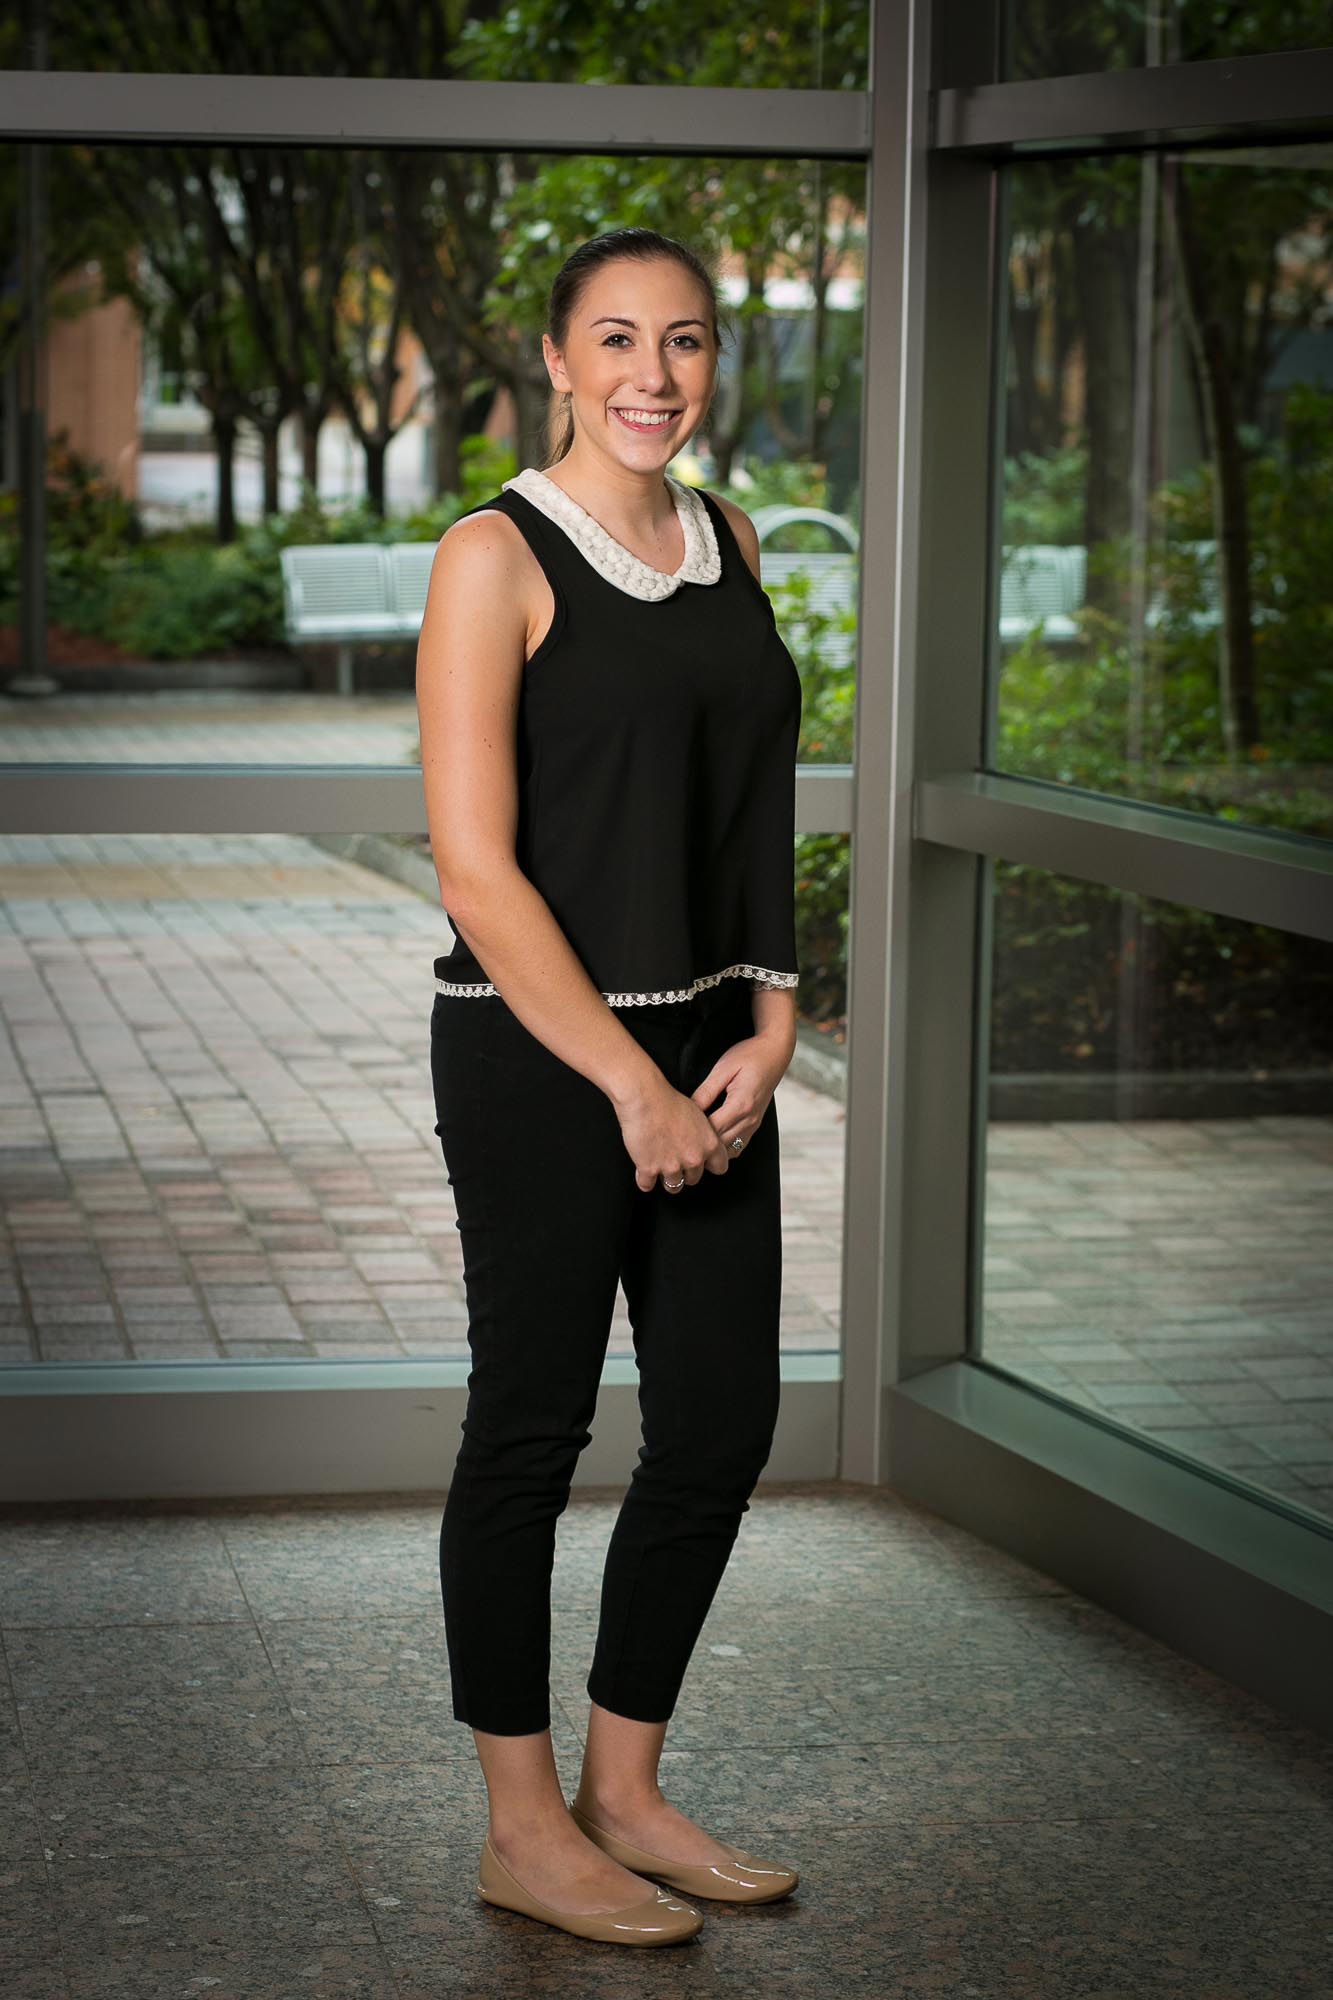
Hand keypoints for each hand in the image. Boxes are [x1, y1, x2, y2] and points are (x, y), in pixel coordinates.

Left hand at [615, 1030, 792, 1194]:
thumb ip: (706, 1091)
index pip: (712, 1129)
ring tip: (690, 1151)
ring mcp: (754, 1124)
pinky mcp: (755, 1124)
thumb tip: (689, 1110)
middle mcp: (750, 1119)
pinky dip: (723, 1150)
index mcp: (741, 1104)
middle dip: (699, 1149)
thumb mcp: (723, 1069)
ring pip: (730, 1151)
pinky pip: (738, 1147)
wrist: (774, 1053)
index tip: (674, 1135)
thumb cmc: (748, 1056)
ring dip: (711, 1153)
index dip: (692, 1135)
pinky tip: (708, 1146)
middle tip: (676, 1149)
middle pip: (720, 1145)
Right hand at [616, 1071, 732, 1193]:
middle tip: (675, 1161)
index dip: (709, 1165)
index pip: (720, 1168)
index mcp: (709, 1145)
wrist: (645, 1098)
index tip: (702, 1163)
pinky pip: (647, 1185)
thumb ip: (702, 1135)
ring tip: (659, 1168)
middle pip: (694, 1179)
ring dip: (666, 1178)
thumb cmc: (669, 1101)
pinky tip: (643, 1173)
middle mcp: (693, 1159)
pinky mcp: (649, 1169)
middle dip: (685, 1172)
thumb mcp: (697, 1115)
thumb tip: (699, 1143)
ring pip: (673, 1187)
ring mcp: (671, 1167)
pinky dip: (644, 1180)